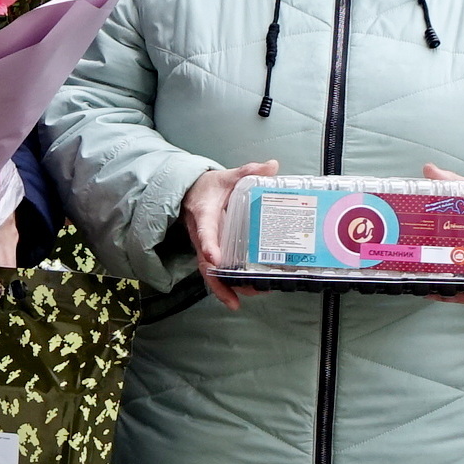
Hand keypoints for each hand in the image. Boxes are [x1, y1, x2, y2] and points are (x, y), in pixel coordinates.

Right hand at [182, 160, 280, 308]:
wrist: (190, 193)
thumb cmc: (209, 187)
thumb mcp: (227, 176)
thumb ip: (248, 171)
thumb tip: (273, 165)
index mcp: (204, 215)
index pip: (204, 231)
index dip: (209, 245)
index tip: (215, 258)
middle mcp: (201, 235)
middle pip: (206, 263)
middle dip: (221, 280)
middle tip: (242, 292)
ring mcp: (204, 247)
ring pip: (209, 273)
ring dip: (225, 288)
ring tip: (247, 297)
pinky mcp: (209, 253)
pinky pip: (214, 272)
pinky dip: (225, 286)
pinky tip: (240, 297)